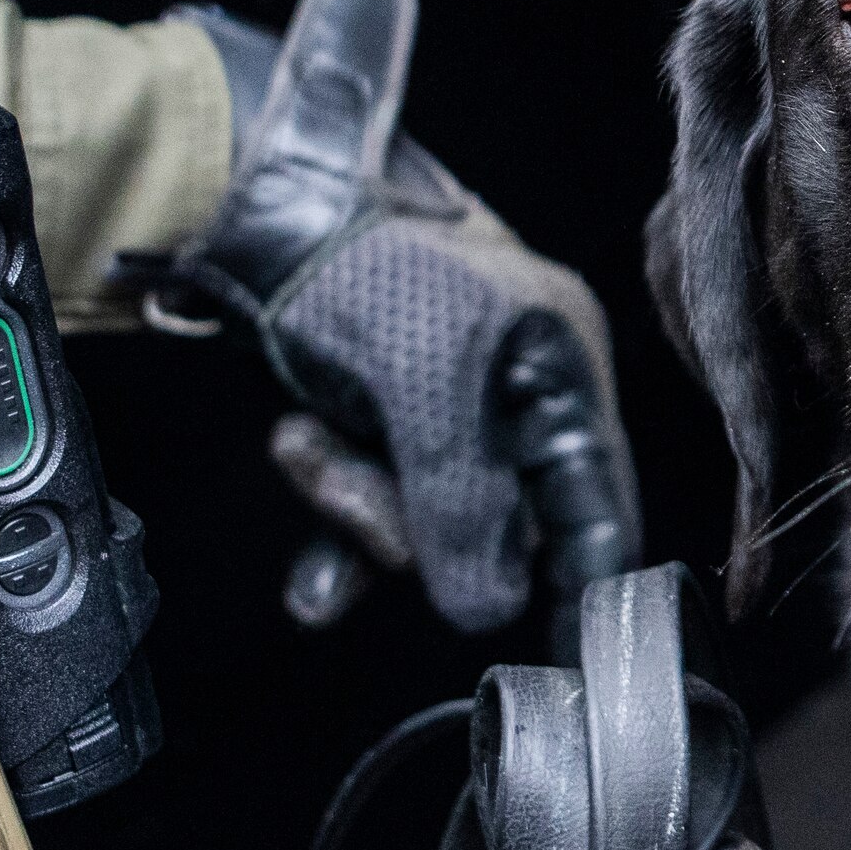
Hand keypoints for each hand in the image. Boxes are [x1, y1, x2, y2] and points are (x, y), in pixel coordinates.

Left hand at [172, 0, 641, 634]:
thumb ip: (461, 498)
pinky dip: (341, 541)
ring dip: (359, 509)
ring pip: (429, 526)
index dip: (582, 581)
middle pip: (501, 530)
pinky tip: (312, 590)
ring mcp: (448, 412)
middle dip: (415, 525)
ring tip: (304, 449)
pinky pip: (380, 515)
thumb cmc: (358, 261)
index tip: (560, 652)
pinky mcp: (385, 424)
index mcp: (559, 368)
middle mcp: (516, 395)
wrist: (252, 198)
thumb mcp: (420, 379)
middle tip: (344, 481)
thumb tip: (489, 609)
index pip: (598, 506)